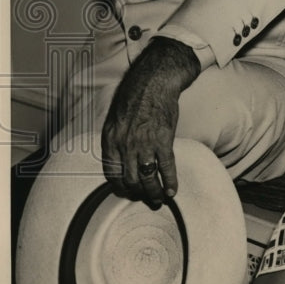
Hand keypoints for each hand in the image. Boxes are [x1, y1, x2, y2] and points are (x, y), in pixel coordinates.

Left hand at [101, 37, 199, 206]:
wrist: (152, 83)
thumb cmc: (134, 98)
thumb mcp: (115, 120)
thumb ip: (116, 140)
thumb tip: (120, 158)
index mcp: (111, 141)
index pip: (112, 174)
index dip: (120, 187)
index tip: (128, 192)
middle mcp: (125, 147)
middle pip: (130, 180)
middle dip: (137, 194)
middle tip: (145, 199)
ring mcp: (145, 145)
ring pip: (148, 178)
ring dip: (154, 193)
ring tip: (159, 200)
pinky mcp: (164, 141)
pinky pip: (167, 167)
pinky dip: (171, 181)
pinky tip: (173, 191)